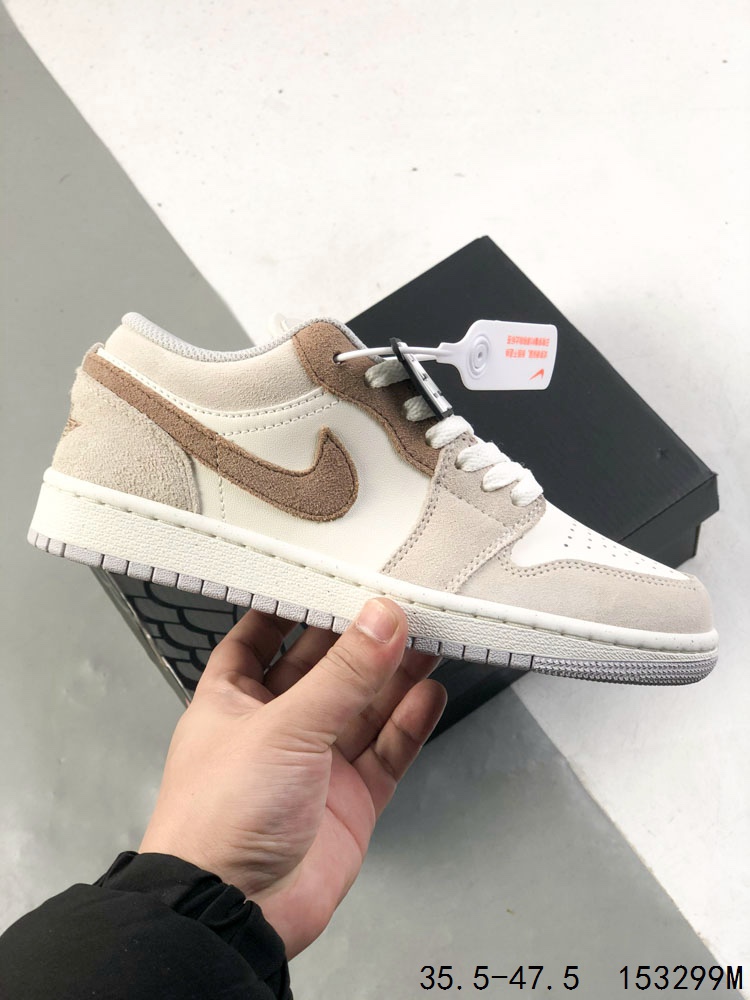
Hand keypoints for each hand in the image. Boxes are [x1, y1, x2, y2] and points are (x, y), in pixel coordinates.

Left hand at [139, 598, 445, 957]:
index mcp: (234, 701)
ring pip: (363, 708)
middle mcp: (275, 728)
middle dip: (360, 639)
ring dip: (395, 675)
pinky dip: (409, 723)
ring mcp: (316, 765)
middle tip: (401, 604)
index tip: (326, 578)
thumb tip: (382, 619)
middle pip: (324, 670)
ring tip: (430, 638)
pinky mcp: (351, 800)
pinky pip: (386, 752)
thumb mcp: (283, 727)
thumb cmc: (221, 817)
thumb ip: (342, 675)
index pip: (259, 640)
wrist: (234, 915)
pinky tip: (430, 693)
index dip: (289, 609)